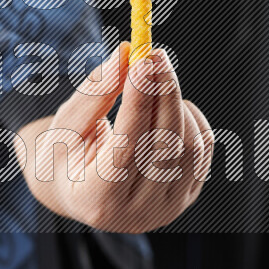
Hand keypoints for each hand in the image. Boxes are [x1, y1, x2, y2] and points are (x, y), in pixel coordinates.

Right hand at [17, 42, 213, 231]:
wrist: (81, 192)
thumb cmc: (65, 155)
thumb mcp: (66, 125)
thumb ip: (94, 93)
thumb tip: (126, 53)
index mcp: (95, 201)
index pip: (125, 150)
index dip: (136, 105)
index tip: (141, 63)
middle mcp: (136, 214)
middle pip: (165, 147)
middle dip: (163, 94)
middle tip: (155, 53)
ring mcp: (167, 209)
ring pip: (189, 145)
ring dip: (174, 102)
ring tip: (150, 80)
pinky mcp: (187, 196)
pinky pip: (203, 147)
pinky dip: (188, 115)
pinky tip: (165, 104)